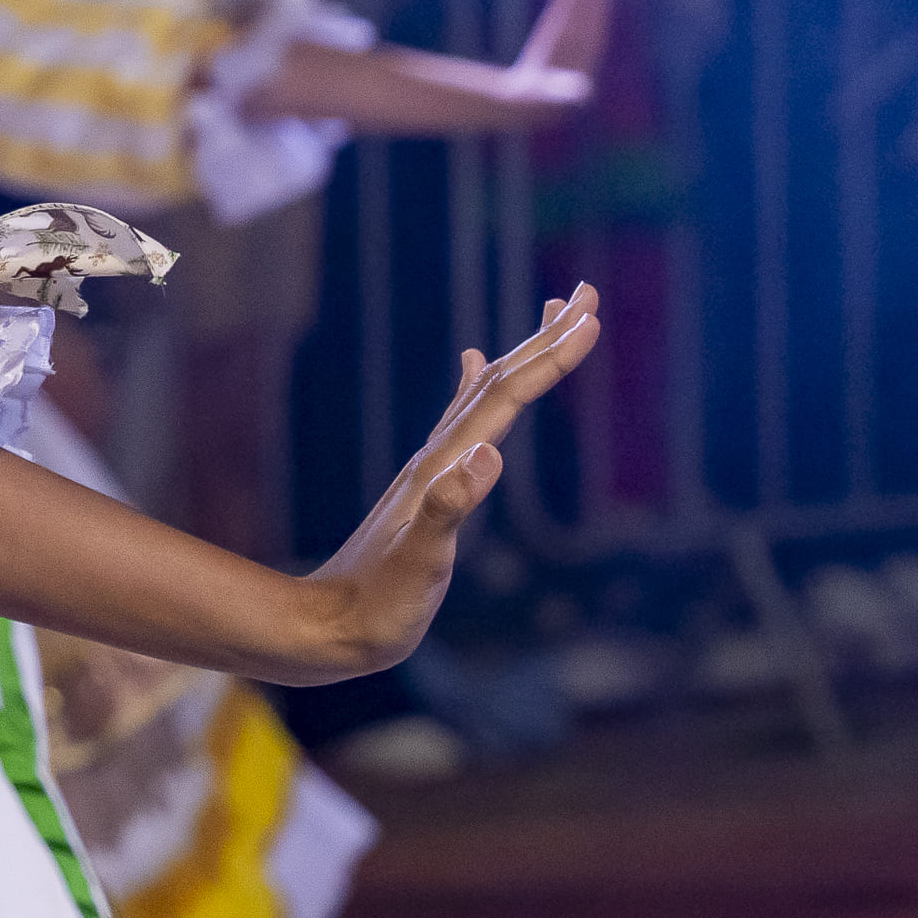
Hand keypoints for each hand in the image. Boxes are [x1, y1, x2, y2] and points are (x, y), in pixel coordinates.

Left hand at [303, 284, 597, 670]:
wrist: (328, 625)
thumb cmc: (378, 605)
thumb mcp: (420, 563)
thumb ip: (450, 510)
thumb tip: (488, 457)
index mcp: (445, 467)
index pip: (507, 398)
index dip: (550, 358)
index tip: (590, 318)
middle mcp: (440, 456)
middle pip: (500, 381)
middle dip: (546, 337)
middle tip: (587, 292)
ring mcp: (434, 468)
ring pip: (485, 392)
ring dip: (522, 352)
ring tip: (548, 313)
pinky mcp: (430, 487)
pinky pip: (462, 418)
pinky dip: (478, 386)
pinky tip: (474, 367)